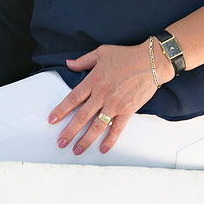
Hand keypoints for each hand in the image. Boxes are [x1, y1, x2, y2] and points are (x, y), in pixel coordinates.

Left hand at [47, 43, 169, 154]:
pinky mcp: (128, 110)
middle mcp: (102, 94)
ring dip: (85, 140)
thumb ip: (83, 61)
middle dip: (69, 131)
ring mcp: (115, 103)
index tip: (52, 119)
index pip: (73, 98)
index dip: (61, 110)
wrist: (150, 61)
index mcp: (93, 80)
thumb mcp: (101, 53)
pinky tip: (103, 148)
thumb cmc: (126, 55)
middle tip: (61, 142)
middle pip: (81, 116)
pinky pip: (117, 128)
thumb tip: (68, 63)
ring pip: (96, 126)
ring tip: (77, 150)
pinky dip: (110, 140)